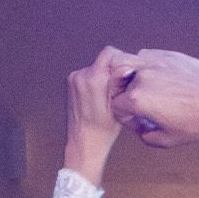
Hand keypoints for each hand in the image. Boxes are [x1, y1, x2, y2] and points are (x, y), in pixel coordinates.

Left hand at [64, 47, 128, 179]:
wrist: (83, 143)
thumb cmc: (102, 131)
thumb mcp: (117, 107)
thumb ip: (119, 83)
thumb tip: (126, 65)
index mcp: (93, 79)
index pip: (109, 53)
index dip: (121, 60)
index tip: (127, 75)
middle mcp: (80, 75)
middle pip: (103, 60)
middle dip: (114, 71)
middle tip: (120, 91)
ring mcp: (74, 78)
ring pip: (97, 67)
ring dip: (105, 77)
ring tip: (109, 97)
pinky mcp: (72, 83)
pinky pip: (89, 75)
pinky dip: (97, 82)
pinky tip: (100, 99)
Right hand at [108, 49, 198, 153]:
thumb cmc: (198, 123)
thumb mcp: (169, 140)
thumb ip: (148, 138)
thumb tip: (142, 131)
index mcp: (138, 100)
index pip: (116, 107)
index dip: (126, 119)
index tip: (141, 124)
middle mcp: (142, 77)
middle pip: (115, 80)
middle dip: (120, 93)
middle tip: (134, 102)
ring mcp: (154, 62)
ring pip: (127, 61)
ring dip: (128, 74)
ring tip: (142, 87)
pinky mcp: (167, 55)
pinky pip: (146, 56)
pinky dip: (146, 66)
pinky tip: (159, 79)